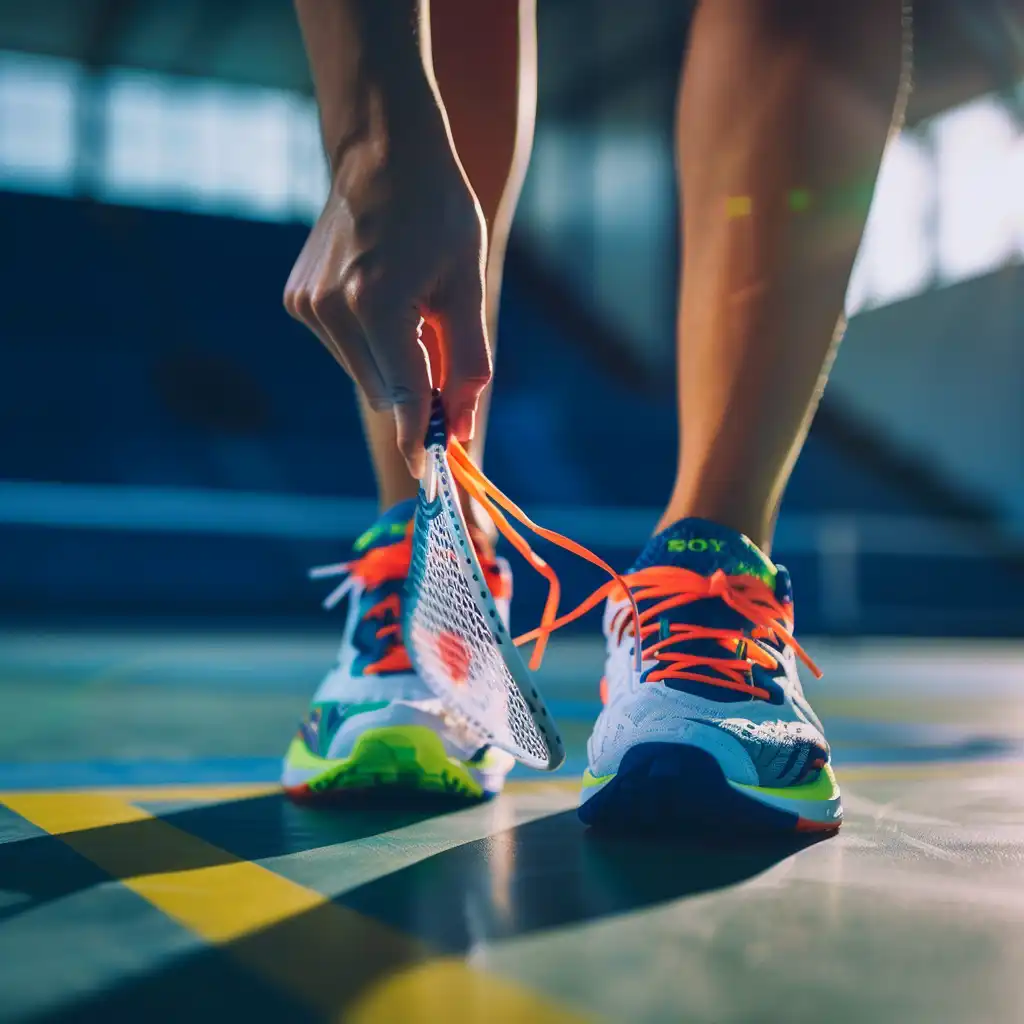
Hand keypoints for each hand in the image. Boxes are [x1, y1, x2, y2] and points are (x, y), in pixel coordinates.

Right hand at [284, 131, 490, 478]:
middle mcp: (331, 308)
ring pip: (365, 376)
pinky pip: (345, 352)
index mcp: (376, 301)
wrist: (382, 153)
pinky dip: (371, 345)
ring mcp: (307, 304)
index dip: (421, 436)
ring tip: (410, 306)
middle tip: (444, 355)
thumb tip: (460, 428)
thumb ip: (468, 362)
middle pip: (386, 393)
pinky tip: (381, 296)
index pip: (405, 393)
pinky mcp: (297, 301)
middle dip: (418, 392)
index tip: (431, 474)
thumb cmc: (439, 212)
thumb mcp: (469, 284)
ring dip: (395, 365)